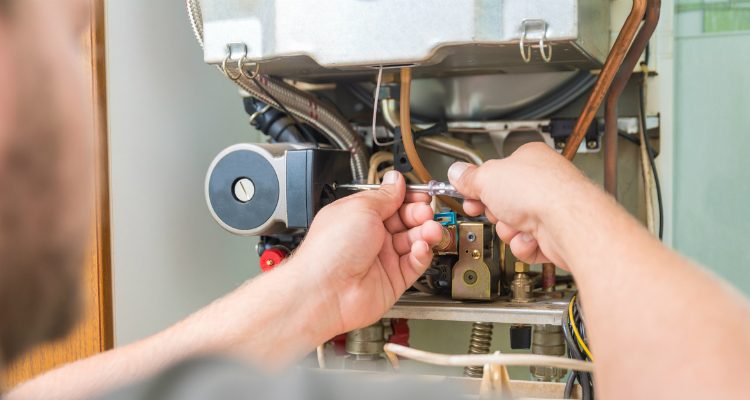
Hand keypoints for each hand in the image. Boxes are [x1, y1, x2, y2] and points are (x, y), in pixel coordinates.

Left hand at [292, 171, 442, 335]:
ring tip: (430, 230)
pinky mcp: (393, 280)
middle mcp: (371, 236)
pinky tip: (421, 247)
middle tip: (425, 212)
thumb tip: (396, 180)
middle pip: (406, 220)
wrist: (325, 291)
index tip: (421, 194)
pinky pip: (415, 264)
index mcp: (359, 215)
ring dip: (425, 233)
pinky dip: (422, 254)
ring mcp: (382, 259)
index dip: (408, 197)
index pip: (391, 202)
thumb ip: (384, 195)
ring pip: (414, 241)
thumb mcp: (361, 208)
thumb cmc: (329, 250)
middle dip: (419, 214)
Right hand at [447, 142, 596, 268]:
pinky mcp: (554, 235)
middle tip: (493, 209)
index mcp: (529, 159)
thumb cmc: (540, 192)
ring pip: (511, 226)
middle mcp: (542, 182)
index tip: (466, 192)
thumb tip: (456, 172)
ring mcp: (549, 209)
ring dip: (508, 229)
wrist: (568, 223)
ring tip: (517, 224)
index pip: (495, 172)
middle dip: (494, 211)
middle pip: (502, 201)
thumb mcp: (487, 177)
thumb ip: (468, 177)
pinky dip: (524, 245)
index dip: (478, 185)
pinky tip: (530, 238)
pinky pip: (525, 244)